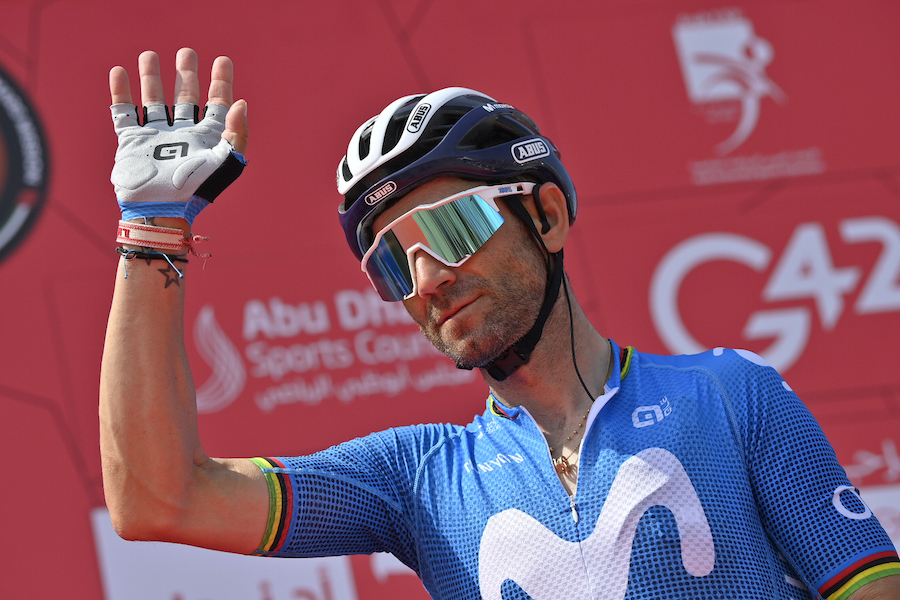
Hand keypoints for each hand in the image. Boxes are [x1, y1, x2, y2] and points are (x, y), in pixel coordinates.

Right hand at [109, 48, 248, 224]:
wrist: (161, 210)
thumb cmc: (197, 190)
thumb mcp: (226, 162)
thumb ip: (236, 133)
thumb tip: (241, 103)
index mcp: (206, 139)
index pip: (216, 104)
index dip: (221, 82)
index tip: (222, 60)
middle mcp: (182, 135)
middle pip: (186, 98)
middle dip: (187, 75)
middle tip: (187, 52)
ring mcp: (156, 137)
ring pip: (154, 101)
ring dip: (152, 78)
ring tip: (150, 54)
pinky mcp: (131, 142)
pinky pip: (124, 112)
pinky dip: (121, 93)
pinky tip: (120, 73)